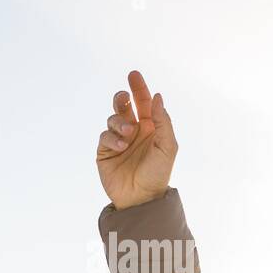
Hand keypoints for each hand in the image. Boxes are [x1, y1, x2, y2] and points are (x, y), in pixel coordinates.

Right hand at [96, 70, 176, 210]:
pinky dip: (112, 137)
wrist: (141, 198)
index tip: (133, 74)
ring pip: (113, 118)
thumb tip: (156, 96)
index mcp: (150, 128)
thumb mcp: (167, 146)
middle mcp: (133, 131)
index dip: (139, 88)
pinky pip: (105, 135)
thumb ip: (162, 121)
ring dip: (119, 121)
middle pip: (124, 106)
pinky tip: (121, 146)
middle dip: (122, 98)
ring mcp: (118, 140)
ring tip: (128, 133)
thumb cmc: (158, 173)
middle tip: (123, 98)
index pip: (143, 103)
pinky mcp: (105, 151)